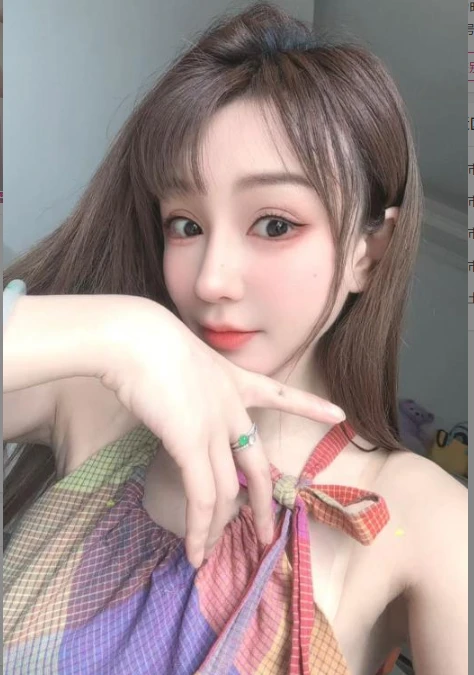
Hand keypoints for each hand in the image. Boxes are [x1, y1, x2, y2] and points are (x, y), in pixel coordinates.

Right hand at [102, 300, 344, 567]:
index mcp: (234, 382)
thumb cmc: (148, 340)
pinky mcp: (190, 444)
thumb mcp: (181, 358)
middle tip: (268, 535)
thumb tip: (177, 412)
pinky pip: (201, 497)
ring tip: (211, 552)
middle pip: (258, 467)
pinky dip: (199, 528)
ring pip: (227, 490)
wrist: (135, 338)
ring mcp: (215, 429)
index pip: (280, 393)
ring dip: (218, 526)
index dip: (309, 406)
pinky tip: (197, 551)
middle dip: (264, 505)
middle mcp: (232, 410)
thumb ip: (189, 389)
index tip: (339, 415)